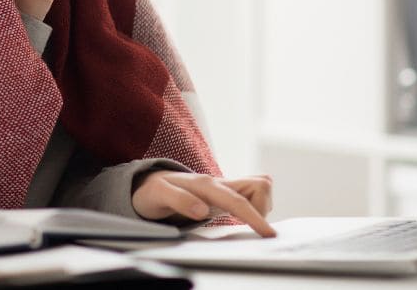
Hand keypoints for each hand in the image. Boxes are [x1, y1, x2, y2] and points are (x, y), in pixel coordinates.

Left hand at [132, 171, 275, 237]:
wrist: (149, 184)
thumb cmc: (154, 191)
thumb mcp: (159, 195)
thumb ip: (179, 200)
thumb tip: (202, 211)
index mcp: (205, 185)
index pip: (237, 200)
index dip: (255, 216)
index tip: (268, 233)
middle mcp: (219, 183)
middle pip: (260, 185)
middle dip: (263, 208)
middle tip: (248, 226)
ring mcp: (224, 187)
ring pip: (259, 188)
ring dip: (260, 207)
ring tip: (242, 221)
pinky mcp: (226, 194)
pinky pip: (252, 196)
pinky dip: (255, 207)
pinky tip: (241, 218)